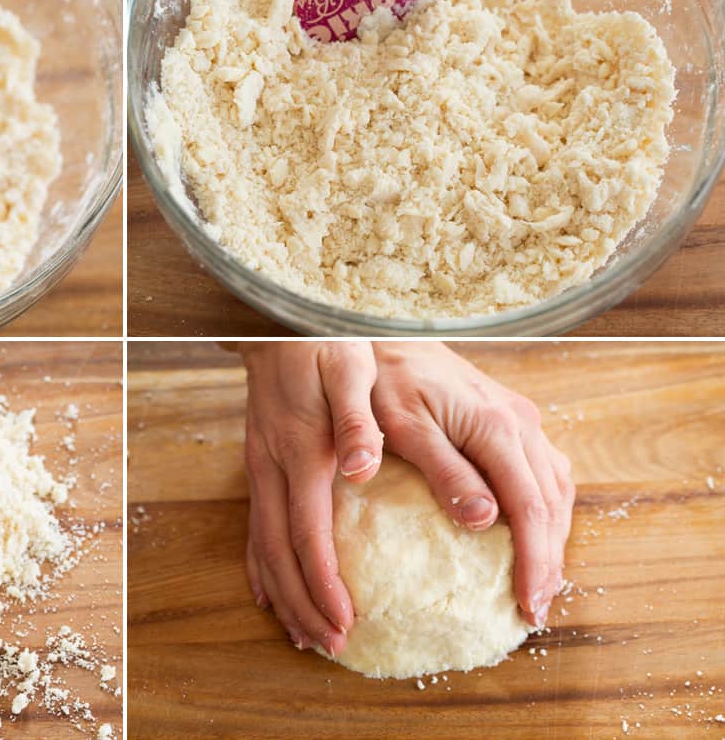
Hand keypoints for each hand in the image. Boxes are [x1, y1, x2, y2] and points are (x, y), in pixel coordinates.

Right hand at [239, 341, 382, 654]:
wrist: (279, 317)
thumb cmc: (325, 341)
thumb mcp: (351, 369)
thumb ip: (357, 419)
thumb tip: (363, 467)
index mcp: (302, 449)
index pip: (308, 533)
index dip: (323, 584)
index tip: (344, 624)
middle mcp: (274, 464)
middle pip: (279, 551)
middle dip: (302, 603)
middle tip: (329, 645)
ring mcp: (261, 463)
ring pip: (262, 543)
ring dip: (282, 592)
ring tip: (303, 633)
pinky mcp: (260, 459)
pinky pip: (254, 522)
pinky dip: (260, 564)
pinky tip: (270, 590)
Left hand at [370, 342, 574, 628]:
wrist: (385, 333)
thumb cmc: (388, 378)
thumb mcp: (406, 427)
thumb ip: (445, 470)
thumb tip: (485, 520)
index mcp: (497, 426)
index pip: (531, 507)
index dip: (536, 560)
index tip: (529, 604)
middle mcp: (519, 421)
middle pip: (552, 502)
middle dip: (549, 557)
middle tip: (534, 605)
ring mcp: (519, 416)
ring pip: (554, 486)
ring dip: (551, 534)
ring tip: (536, 579)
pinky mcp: (509, 416)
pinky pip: (541, 469)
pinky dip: (542, 506)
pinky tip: (527, 531)